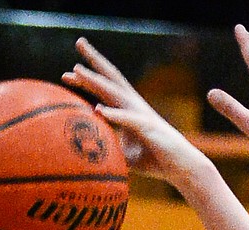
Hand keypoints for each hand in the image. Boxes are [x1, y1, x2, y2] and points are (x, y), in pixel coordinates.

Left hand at [62, 38, 205, 183]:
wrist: (181, 168)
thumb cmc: (155, 160)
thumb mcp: (125, 154)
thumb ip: (110, 148)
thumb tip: (90, 155)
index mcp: (128, 109)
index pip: (105, 89)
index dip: (87, 79)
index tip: (66, 74)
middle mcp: (134, 105)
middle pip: (111, 77)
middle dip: (94, 59)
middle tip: (79, 41)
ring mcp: (141, 114)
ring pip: (115, 92)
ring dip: (96, 81)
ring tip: (78, 70)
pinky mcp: (148, 128)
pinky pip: (128, 119)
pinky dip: (114, 114)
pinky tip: (99, 110)